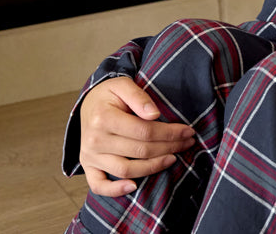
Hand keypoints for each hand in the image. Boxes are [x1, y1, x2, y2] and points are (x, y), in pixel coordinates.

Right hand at [78, 76, 196, 196]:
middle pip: (140, 151)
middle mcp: (95, 139)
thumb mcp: (123, 85)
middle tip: (187, 143)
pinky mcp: (88, 166)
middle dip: (169, 147)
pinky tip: (133, 186)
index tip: (187, 131)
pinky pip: (99, 185)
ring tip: (172, 158)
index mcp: (103, 118)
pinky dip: (115, 190)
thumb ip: (139, 97)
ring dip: (154, 167)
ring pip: (126, 170)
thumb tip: (154, 114)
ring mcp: (90, 155)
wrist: (88, 104)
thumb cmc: (109, 95)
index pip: (145, 131)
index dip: (170, 133)